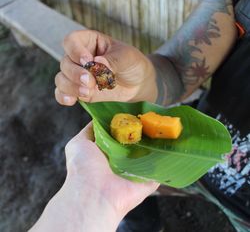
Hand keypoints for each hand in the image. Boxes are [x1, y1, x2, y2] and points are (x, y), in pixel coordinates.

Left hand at [29, 123, 158, 231]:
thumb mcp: (79, 143)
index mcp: (109, 151)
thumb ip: (90, 130)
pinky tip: (174, 145)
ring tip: (167, 127)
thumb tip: (99, 118)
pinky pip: (161, 168)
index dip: (128, 122)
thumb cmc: (83, 167)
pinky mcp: (149, 180)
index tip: (136, 110)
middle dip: (145, 130)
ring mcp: (137, 170)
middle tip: (154, 117)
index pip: (122, 133)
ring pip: (151, 153)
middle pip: (138, 141)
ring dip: (158, 143)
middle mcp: (123, 160)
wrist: (94, 194)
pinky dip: (167, 159)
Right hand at [55, 30, 156, 104]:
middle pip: (65, 62)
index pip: (71, 41)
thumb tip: (97, 63)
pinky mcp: (79, 90)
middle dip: (76, 74)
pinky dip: (63, 97)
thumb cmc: (132, 64)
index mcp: (89, 42)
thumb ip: (112, 60)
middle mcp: (79, 58)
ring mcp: (78, 75)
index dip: (75, 51)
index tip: (88, 61)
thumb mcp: (126, 57)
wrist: (138, 83)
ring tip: (88, 92)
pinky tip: (72, 101)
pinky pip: (63, 93)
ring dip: (71, 87)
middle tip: (91, 82)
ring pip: (61, 79)